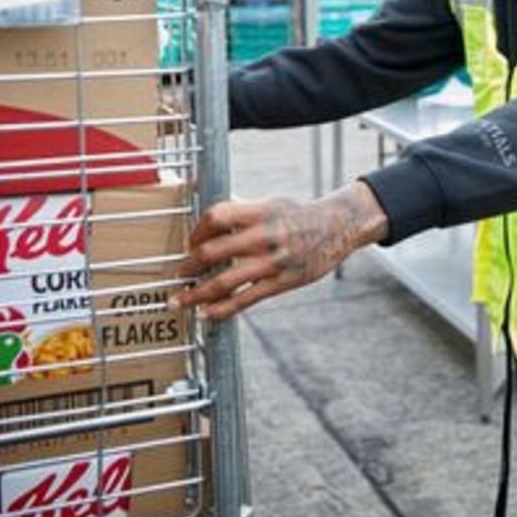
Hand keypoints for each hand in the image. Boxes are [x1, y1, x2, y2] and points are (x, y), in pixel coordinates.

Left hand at [171, 182, 388, 320]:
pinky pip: (246, 299)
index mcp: (259, 211)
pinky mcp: (282, 282)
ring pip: (225, 281)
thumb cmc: (300, 214)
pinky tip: (207, 314)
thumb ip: (242, 211)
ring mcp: (273, 261)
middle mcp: (264, 235)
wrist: (338, 228)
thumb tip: (210, 218)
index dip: (197, 231)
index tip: (190, 242)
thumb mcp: (272, 202)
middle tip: (177, 274)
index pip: (216, 217)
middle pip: (213, 251)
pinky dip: (223, 309)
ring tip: (180, 300)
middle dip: (188, 265)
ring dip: (196, 293)